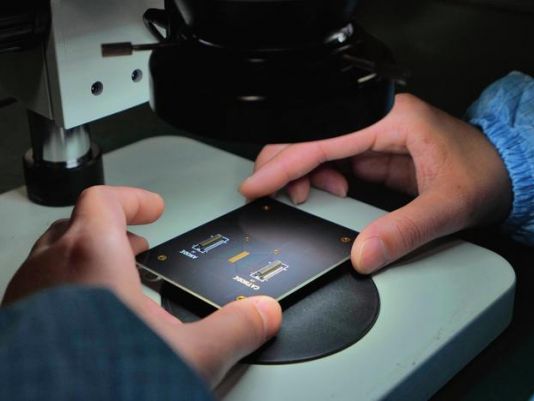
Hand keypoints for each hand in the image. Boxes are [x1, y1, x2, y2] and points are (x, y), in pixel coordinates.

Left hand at [2, 186, 281, 385]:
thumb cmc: (101, 379)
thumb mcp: (188, 356)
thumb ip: (234, 328)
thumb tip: (263, 313)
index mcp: (91, 257)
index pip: (105, 200)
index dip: (134, 199)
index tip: (154, 209)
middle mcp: (50, 268)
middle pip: (79, 225)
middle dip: (114, 232)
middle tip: (138, 248)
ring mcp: (27, 296)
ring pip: (55, 257)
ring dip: (88, 260)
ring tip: (116, 284)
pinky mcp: (17, 325)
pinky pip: (40, 291)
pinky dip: (67, 291)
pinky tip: (91, 324)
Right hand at [240, 94, 511, 272]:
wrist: (509, 174)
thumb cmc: (486, 174)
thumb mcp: (446, 207)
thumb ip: (404, 231)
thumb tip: (362, 255)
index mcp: (391, 118)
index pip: (323, 138)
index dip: (284, 163)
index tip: (256, 184)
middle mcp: (378, 120)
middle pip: (312, 136)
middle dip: (284, 165)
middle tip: (265, 193)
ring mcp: (375, 135)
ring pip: (318, 148)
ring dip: (303, 173)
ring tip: (308, 196)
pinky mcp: (376, 152)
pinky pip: (334, 160)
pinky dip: (321, 178)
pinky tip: (328, 192)